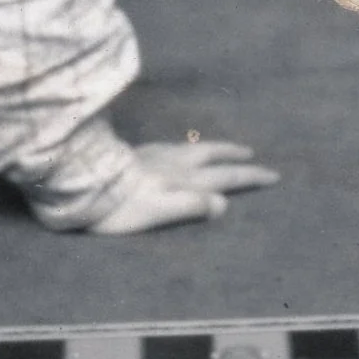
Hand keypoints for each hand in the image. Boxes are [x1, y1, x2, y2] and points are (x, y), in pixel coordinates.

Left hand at [87, 139, 279, 235]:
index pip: (225, 177)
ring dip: (219, 148)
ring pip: (197, 149)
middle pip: (215, 158)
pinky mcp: (143, 154)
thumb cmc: (122, 206)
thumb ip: (191, 207)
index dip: (249, 176)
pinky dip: (193, 147)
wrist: (85, 183)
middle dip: (239, 159)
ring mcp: (159, 156)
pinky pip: (179, 147)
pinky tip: (186, 148)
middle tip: (257, 158)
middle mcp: (177, 165)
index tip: (273, 175)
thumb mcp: (158, 211)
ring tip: (231, 148)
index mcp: (185, 180)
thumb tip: (223, 204)